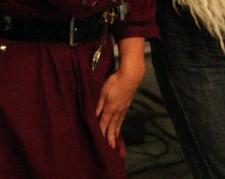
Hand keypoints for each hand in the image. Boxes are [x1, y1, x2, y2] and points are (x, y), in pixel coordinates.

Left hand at [96, 38, 145, 152]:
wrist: (131, 75)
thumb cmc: (115, 81)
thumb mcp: (103, 91)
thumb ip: (98, 104)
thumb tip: (93, 115)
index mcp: (109, 108)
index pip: (103, 124)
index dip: (101, 134)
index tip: (99, 143)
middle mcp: (117, 111)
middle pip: (112, 127)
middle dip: (110, 138)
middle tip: (110, 149)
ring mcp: (123, 108)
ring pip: (118, 123)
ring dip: (115, 133)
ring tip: (115, 141)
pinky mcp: (127, 104)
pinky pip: (122, 118)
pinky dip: (120, 125)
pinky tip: (119, 126)